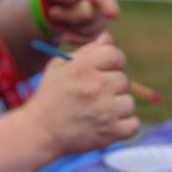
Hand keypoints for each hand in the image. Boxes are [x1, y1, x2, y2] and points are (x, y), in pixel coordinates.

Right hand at [25, 33, 139, 154]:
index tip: (103, 73)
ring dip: (116, 108)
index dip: (112, 64)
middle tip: (94, 98)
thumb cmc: (49, 98)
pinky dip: (123, 126)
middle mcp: (95, 86)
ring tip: (97, 113)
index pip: (115, 55)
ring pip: (128, 103)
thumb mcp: (58, 68)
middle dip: (111, 88)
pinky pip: (133, 124)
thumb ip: (86, 51)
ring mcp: (105, 110)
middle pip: (124, 80)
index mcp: (82, 68)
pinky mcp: (110, 131)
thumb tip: (108, 38)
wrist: (38, 133)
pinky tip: (107, 126)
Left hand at [40, 0, 118, 43]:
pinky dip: (71, 38)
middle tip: (52, 11)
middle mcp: (104, 0)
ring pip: (87, 31)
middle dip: (68, 16)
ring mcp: (102, 17)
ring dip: (67, 26)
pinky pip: (86, 40)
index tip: (112, 14)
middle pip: (89, 16)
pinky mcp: (96, 31)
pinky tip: (63, 31)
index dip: (108, 4)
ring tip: (56, 15)